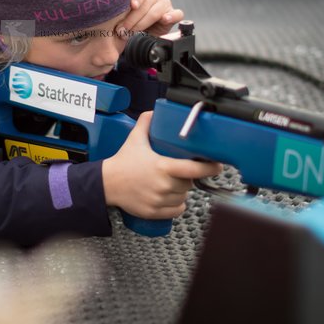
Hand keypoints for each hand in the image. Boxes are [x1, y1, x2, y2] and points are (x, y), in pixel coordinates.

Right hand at [101, 112, 223, 219]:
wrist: (106, 183)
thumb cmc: (122, 162)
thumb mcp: (135, 139)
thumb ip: (146, 123)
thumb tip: (155, 111)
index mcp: (163, 167)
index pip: (194, 169)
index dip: (209, 168)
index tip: (216, 165)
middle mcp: (163, 185)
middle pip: (189, 183)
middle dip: (188, 178)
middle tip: (180, 171)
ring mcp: (159, 200)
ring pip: (183, 197)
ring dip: (182, 191)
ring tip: (171, 183)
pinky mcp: (155, 212)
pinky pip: (176, 210)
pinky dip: (177, 205)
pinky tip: (170, 196)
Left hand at [118, 0, 183, 37]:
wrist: (140, 33)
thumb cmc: (128, 20)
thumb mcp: (122, 14)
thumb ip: (118, 10)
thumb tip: (109, 12)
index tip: (132, 5)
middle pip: (146, 4)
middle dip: (132, 18)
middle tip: (122, 29)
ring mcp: (165, 3)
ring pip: (157, 12)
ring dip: (143, 23)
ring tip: (133, 31)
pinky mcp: (174, 14)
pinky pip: (177, 14)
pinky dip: (172, 16)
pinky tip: (165, 19)